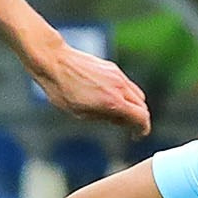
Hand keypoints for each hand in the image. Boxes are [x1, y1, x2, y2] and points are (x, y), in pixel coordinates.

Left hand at [29, 41, 148, 133]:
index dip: (143, 129)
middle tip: (126, 126)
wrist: (54, 61)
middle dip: (138, 118)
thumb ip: (104, 117)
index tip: (137, 135)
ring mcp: (117, 75)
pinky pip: (126, 84)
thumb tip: (120, 120)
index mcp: (113, 102)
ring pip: (136, 93)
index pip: (141, 117)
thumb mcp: (81, 113)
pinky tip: (109, 98)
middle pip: (142, 106)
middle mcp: (119, 87)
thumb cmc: (62, 91)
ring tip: (116, 113)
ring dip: (133, 105)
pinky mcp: (112, 67)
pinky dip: (125, 94)